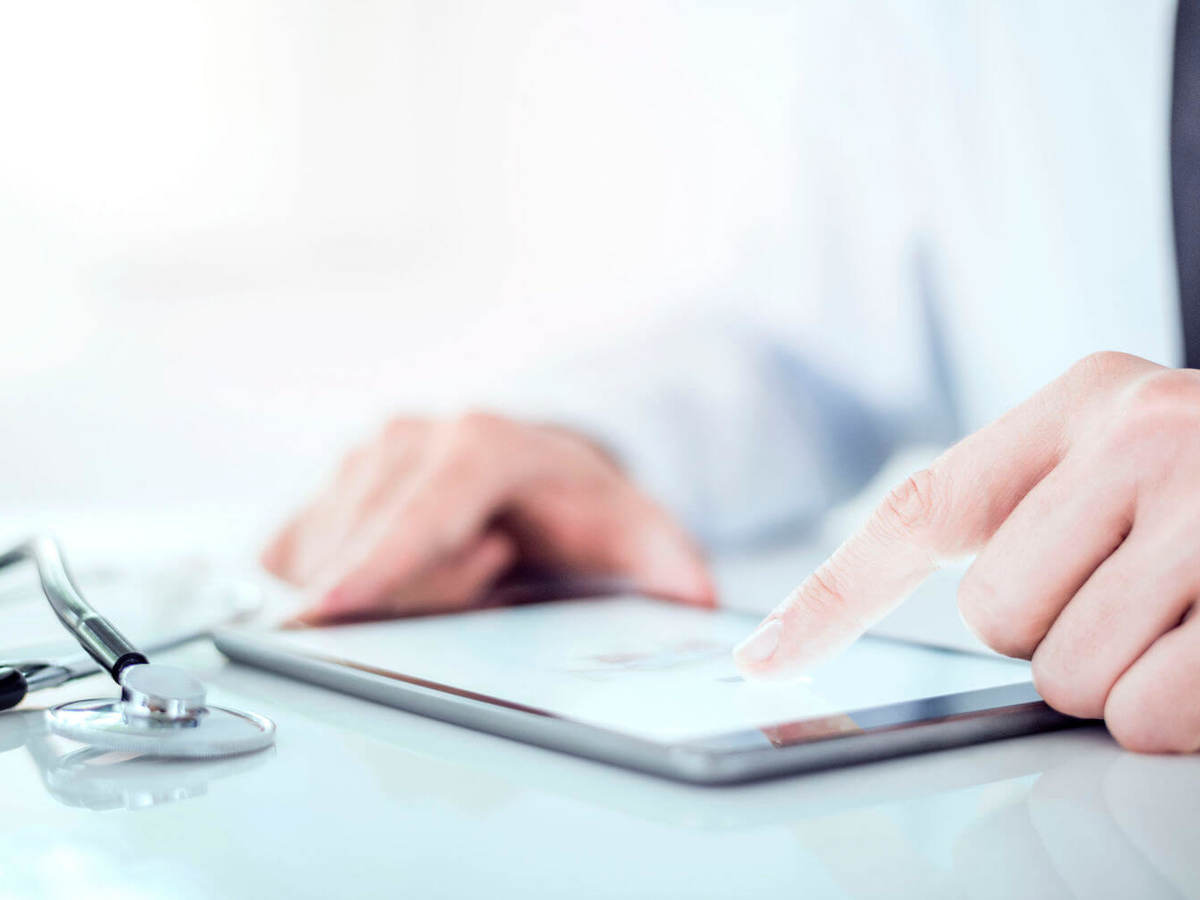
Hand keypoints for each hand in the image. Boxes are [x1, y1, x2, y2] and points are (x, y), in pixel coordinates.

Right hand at [261, 412, 712, 623]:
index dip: (379, 564)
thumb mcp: (633, 525)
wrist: (535, 464)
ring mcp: (362, 459)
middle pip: (370, 549)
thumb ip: (666, 560)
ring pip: (327, 558)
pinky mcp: (326, 488)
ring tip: (468, 562)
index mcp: (483, 442)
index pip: (422, 508)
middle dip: (412, 597)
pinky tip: (402, 572)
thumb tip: (694, 599)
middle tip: (492, 573)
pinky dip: (338, 588)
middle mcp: (411, 437)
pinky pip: (297, 560)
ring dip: (381, 593)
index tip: (330, 614)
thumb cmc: (575, 501)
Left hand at [734, 352, 1199, 752]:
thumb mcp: (1139, 460)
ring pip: (1070, 680)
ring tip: (1198, 613)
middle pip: (999, 617)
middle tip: (1152, 592)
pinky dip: (1181, 713)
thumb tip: (924, 625)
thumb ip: (1040, 514)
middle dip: (1064, 634)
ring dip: (1129, 678)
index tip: (762, 660)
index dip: (831, 596)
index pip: (919, 510)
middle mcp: (1143, 429)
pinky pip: (1148, 715)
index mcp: (1086, 400)